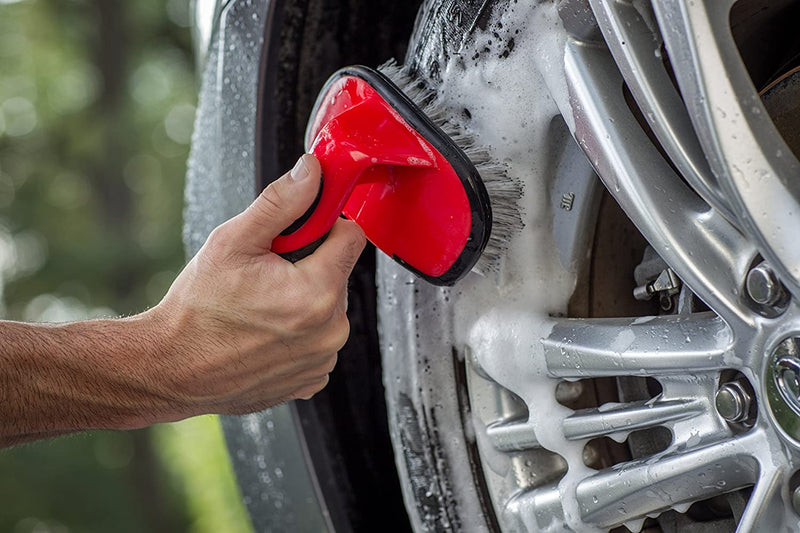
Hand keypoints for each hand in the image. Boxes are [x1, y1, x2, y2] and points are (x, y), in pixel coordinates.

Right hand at [148, 154, 365, 418]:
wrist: (172, 369)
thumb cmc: (197, 310)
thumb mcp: (233, 241)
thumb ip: (281, 203)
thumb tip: (311, 172)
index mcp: (318, 293)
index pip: (352, 236)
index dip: (324, 226)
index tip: (296, 234)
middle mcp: (331, 331)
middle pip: (339, 272)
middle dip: (309, 265)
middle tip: (265, 275)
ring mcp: (323, 359)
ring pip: (330, 307)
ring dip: (304, 300)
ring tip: (260, 307)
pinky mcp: (313, 378)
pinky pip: (319, 338)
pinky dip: (299, 332)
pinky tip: (265, 333)